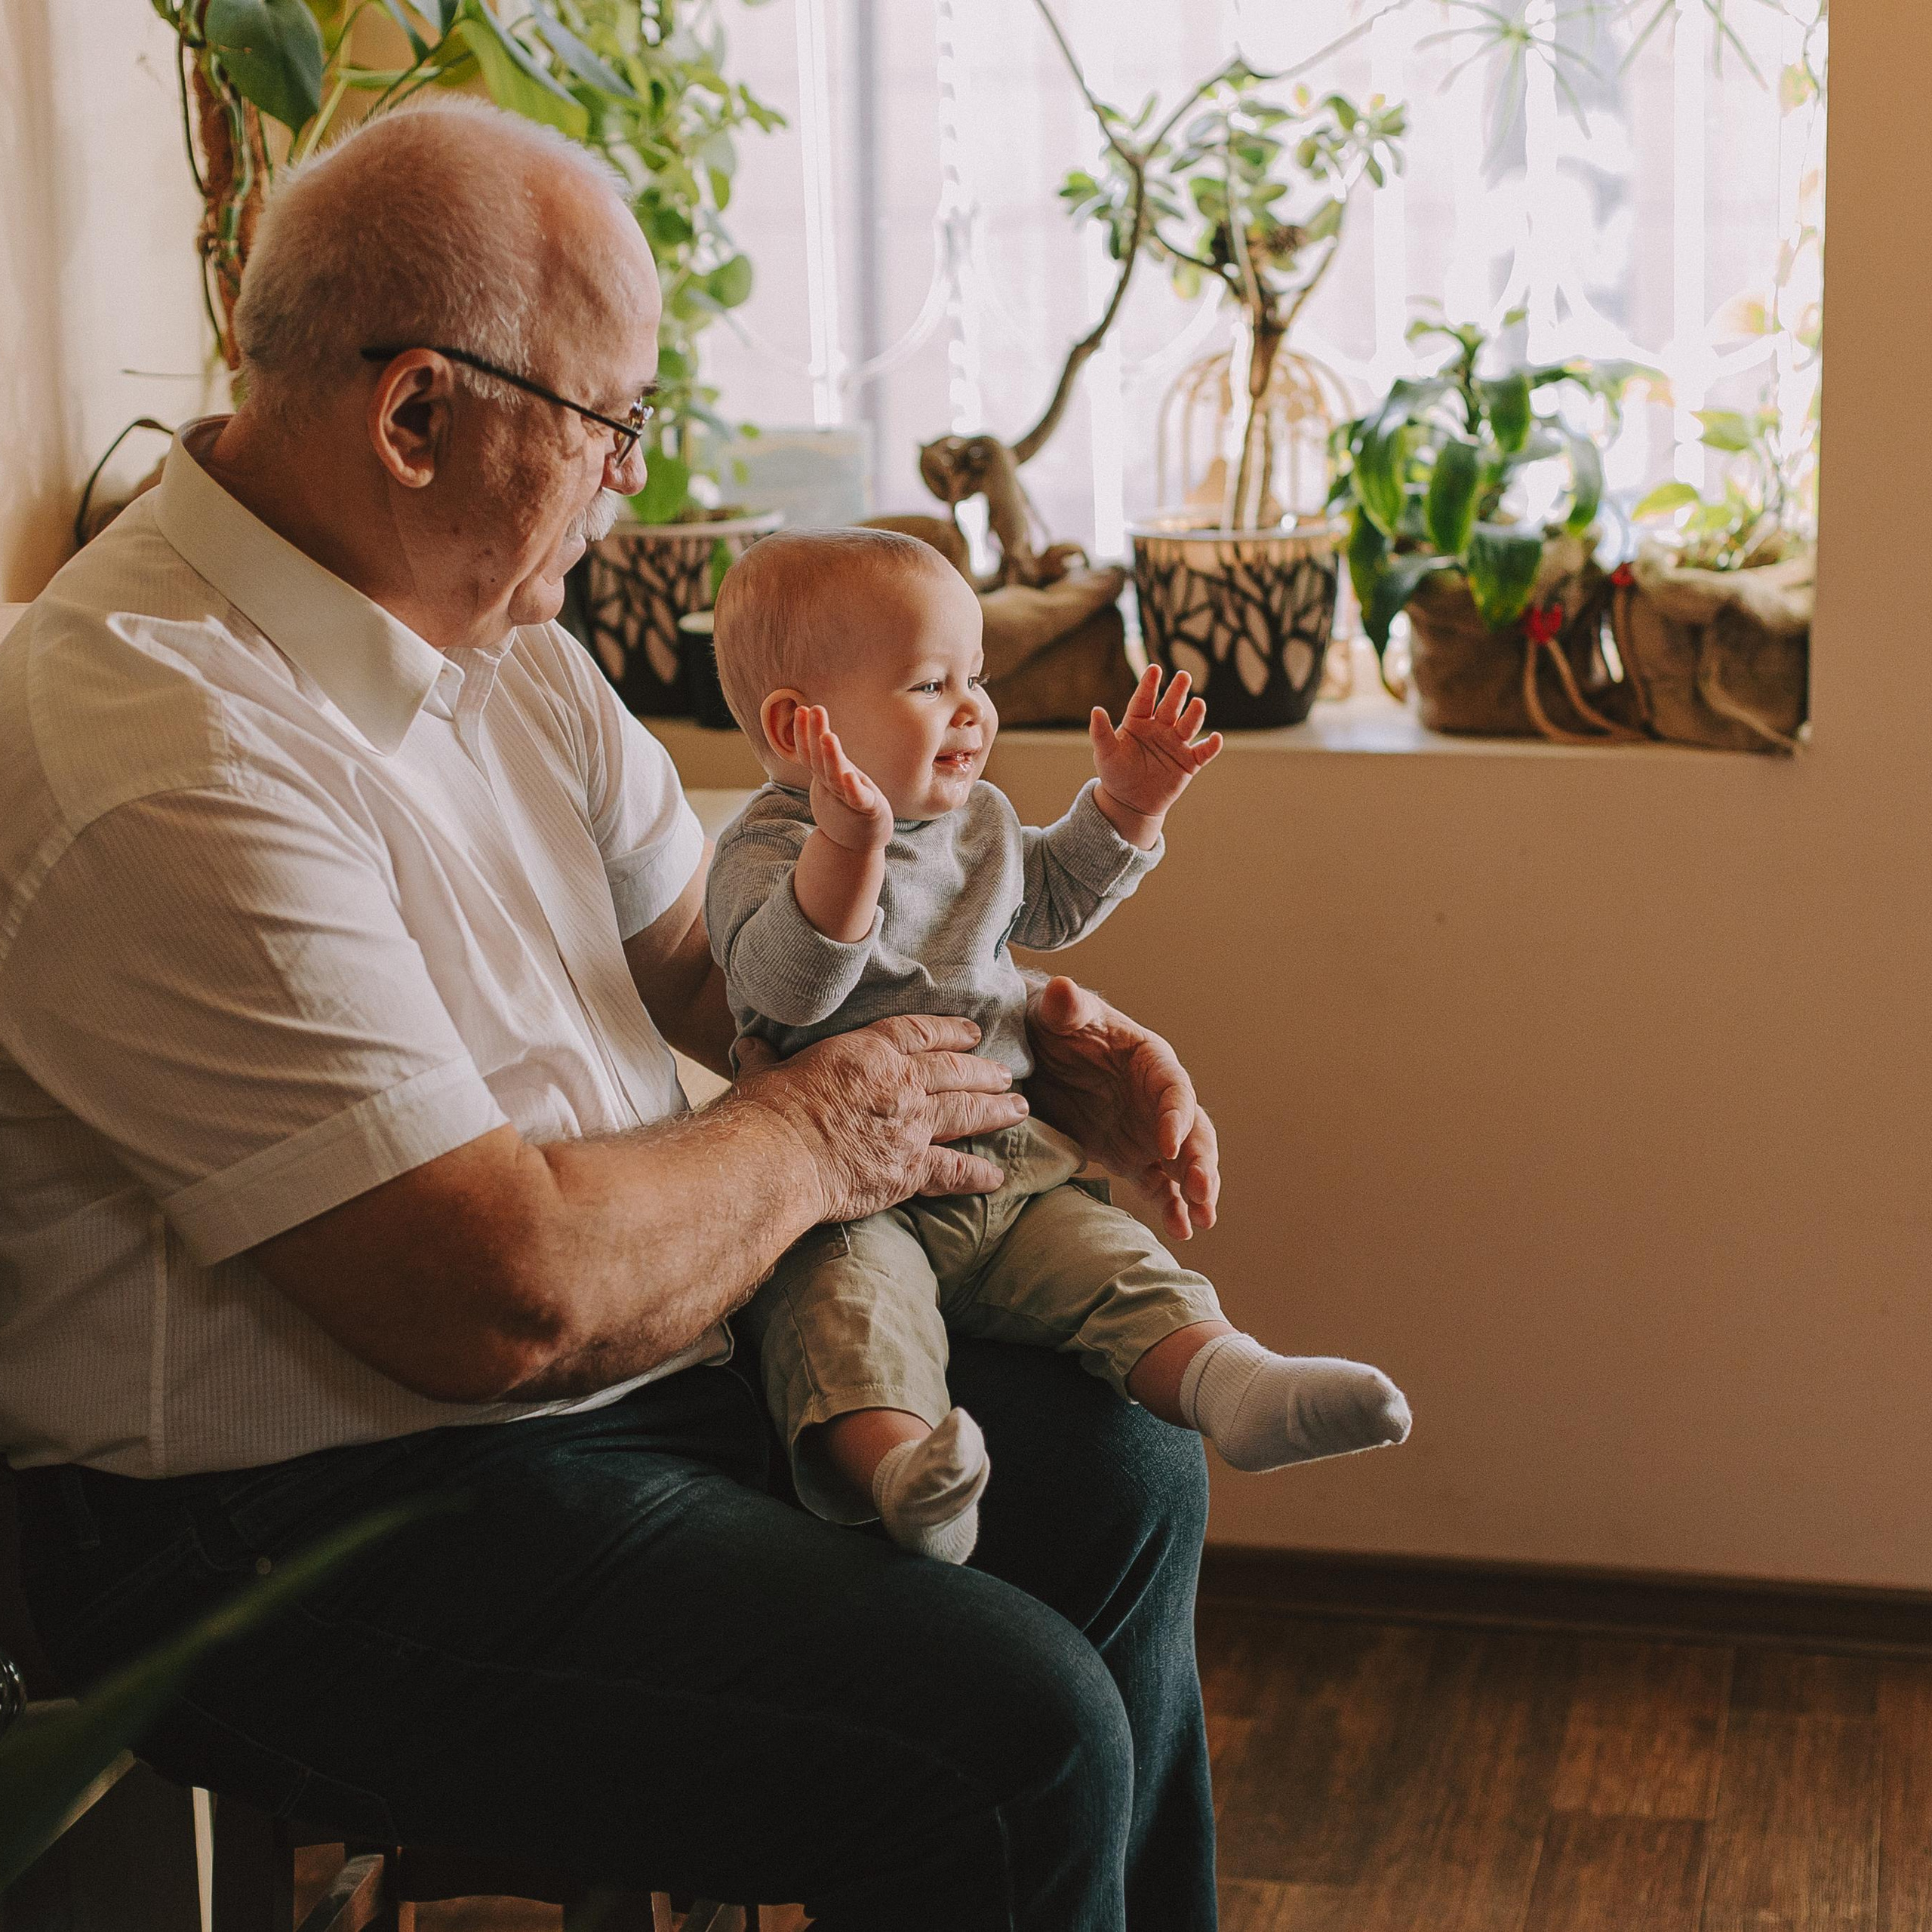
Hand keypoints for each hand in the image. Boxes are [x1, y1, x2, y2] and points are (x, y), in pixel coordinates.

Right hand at [734, 1015, 1027, 1220]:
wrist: (778, 1157)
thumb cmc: (766, 1112)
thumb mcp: (764, 1073)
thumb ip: (764, 1058)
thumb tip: (748, 1045)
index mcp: (867, 1051)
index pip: (918, 1033)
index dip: (949, 1031)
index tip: (970, 1032)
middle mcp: (899, 1083)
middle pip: (954, 1071)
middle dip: (983, 1071)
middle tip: (1005, 1073)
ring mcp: (911, 1126)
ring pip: (966, 1112)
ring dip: (995, 1110)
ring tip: (1017, 1108)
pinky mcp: (911, 1169)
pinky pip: (954, 1170)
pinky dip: (977, 1174)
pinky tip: (996, 1177)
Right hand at [797, 706, 893, 852]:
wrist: (855, 845)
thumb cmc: (848, 806)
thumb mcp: (833, 779)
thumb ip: (825, 760)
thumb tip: (818, 732)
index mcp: (824, 776)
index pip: (810, 752)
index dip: (804, 732)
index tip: (802, 709)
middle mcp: (831, 785)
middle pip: (819, 759)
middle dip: (815, 734)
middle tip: (814, 710)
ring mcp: (847, 798)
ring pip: (835, 776)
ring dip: (831, 756)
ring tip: (828, 736)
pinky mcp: (867, 810)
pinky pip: (857, 798)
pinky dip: (852, 788)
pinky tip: (850, 775)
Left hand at [1023, 975, 1218, 1242]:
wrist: (1038, 1053)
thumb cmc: (1055, 1025)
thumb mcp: (1057, 1014)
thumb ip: (1064, 1007)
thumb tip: (1061, 989)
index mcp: (1151, 1062)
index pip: (1174, 1090)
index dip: (1175, 1117)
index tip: (1166, 1146)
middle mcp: (1159, 1100)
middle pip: (1193, 1132)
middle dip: (1201, 1163)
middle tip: (1203, 1194)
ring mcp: (1149, 1132)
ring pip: (1184, 1164)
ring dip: (1196, 1191)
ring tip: (1202, 1221)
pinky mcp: (1133, 1156)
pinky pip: (1158, 1184)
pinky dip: (1170, 1207)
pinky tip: (1181, 1232)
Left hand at [1090, 665, 1223, 826]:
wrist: (1130, 802)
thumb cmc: (1115, 773)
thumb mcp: (1105, 753)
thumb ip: (1101, 733)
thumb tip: (1095, 710)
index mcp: (1138, 721)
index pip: (1144, 699)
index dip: (1149, 685)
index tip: (1154, 669)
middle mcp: (1159, 728)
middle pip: (1170, 707)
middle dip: (1177, 692)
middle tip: (1184, 676)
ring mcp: (1175, 744)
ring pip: (1188, 725)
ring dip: (1195, 714)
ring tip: (1198, 703)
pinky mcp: (1188, 762)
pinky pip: (1202, 752)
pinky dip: (1211, 746)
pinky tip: (1216, 739)